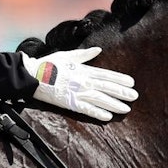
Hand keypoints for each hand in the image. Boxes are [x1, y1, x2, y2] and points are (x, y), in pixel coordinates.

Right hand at [21, 47, 137, 121]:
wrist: (33, 75)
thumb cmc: (49, 64)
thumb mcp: (68, 55)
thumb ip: (85, 55)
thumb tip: (98, 50)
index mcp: (84, 70)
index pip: (106, 75)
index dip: (120, 79)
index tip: (132, 82)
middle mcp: (84, 81)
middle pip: (107, 87)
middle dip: (122, 92)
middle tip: (135, 96)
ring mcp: (77, 92)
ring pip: (100, 99)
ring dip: (114, 104)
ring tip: (126, 109)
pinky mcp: (69, 103)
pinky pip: (86, 109)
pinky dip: (97, 113)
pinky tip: (108, 117)